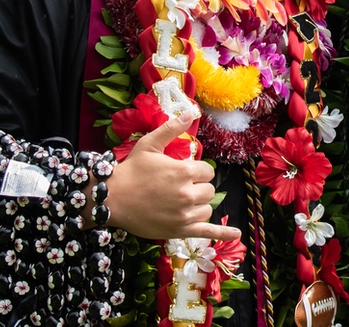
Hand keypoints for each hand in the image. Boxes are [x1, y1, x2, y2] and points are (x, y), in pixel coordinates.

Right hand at [102, 115, 239, 240]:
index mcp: (185, 172)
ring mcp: (184, 214)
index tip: (184, 173)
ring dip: (199, 205)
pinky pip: (207, 232)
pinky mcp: (180, 230)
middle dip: (198, 187)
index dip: (198, 171)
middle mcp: (188, 194)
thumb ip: (171, 129)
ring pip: (207, 209)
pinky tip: (236, 235)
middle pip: (209, 191)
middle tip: (178, 187)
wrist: (112, 199)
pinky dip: (223, 233)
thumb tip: (191, 113)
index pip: (208, 172)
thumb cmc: (131, 170)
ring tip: (181, 202)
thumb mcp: (150, 144)